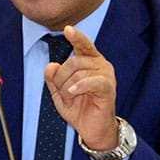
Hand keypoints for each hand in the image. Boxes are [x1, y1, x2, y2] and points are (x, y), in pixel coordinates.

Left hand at [44, 26, 119, 159]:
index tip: (68, 29)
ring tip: (70, 98)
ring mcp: (106, 75)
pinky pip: (92, 81)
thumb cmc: (79, 108)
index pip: (83, 44)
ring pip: (80, 73)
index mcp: (89, 61)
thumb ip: (52, 78)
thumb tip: (51, 65)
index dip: (76, 36)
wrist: (92, 130)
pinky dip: (79, 86)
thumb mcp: (59, 93)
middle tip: (63, 93)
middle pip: (74, 61)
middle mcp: (100, 64)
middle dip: (61, 78)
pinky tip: (73, 93)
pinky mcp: (109, 88)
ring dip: (68, 88)